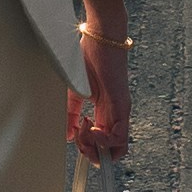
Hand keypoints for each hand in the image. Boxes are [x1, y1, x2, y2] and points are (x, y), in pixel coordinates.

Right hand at [69, 0, 132, 159]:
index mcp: (104, 111)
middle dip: (92, 154)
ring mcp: (121, 112)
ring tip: (85, 131)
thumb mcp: (74, 93)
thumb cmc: (88, 58)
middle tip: (79, 139)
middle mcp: (115, 115)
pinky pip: (120, 137)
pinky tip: (91, 128)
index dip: (88, 148)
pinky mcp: (123, 106)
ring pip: (118, 148)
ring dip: (97, 148)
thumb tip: (69, 136)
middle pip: (111, 151)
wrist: (100, 37)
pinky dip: (105, 141)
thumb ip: (71, 115)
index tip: (75, 138)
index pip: (102, 142)